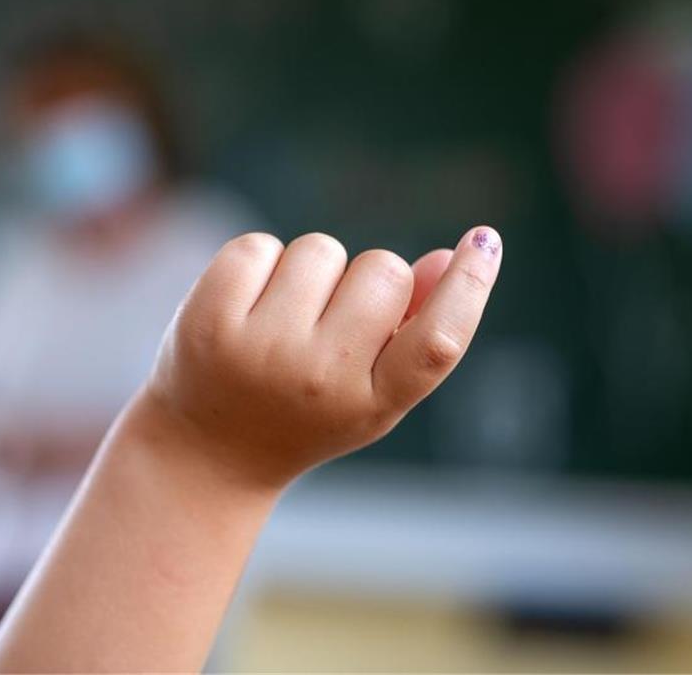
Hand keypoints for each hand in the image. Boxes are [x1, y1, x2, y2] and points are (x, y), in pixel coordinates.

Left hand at [137, 226, 502, 489]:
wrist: (208, 451)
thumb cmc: (307, 408)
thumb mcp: (370, 387)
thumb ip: (416, 329)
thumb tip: (447, 258)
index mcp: (371, 403)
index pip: (437, 341)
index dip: (468, 287)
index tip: (484, 241)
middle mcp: (318, 380)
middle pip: (383, 270)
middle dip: (367, 279)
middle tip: (333, 320)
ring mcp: (259, 350)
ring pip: (320, 250)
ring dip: (310, 272)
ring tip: (284, 320)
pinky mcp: (208, 319)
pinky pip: (259, 246)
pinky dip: (259, 264)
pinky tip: (247, 308)